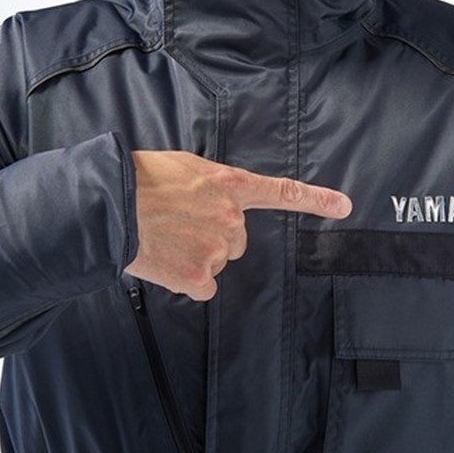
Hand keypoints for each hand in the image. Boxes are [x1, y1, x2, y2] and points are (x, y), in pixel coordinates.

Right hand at [125, 151, 351, 299]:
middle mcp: (232, 217)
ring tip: (165, 238)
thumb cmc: (140, 180)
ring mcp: (217, 247)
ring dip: (196, 256)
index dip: (316, 200)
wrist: (108, 204)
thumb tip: (214, 200)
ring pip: (216, 262)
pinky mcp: (200, 276)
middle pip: (237, 241)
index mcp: (229, 186)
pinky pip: (203, 286)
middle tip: (180, 225)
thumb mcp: (185, 167)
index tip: (345, 206)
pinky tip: (165, 260)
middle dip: (214, 237)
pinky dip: (186, 279)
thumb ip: (211, 184)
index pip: (281, 192)